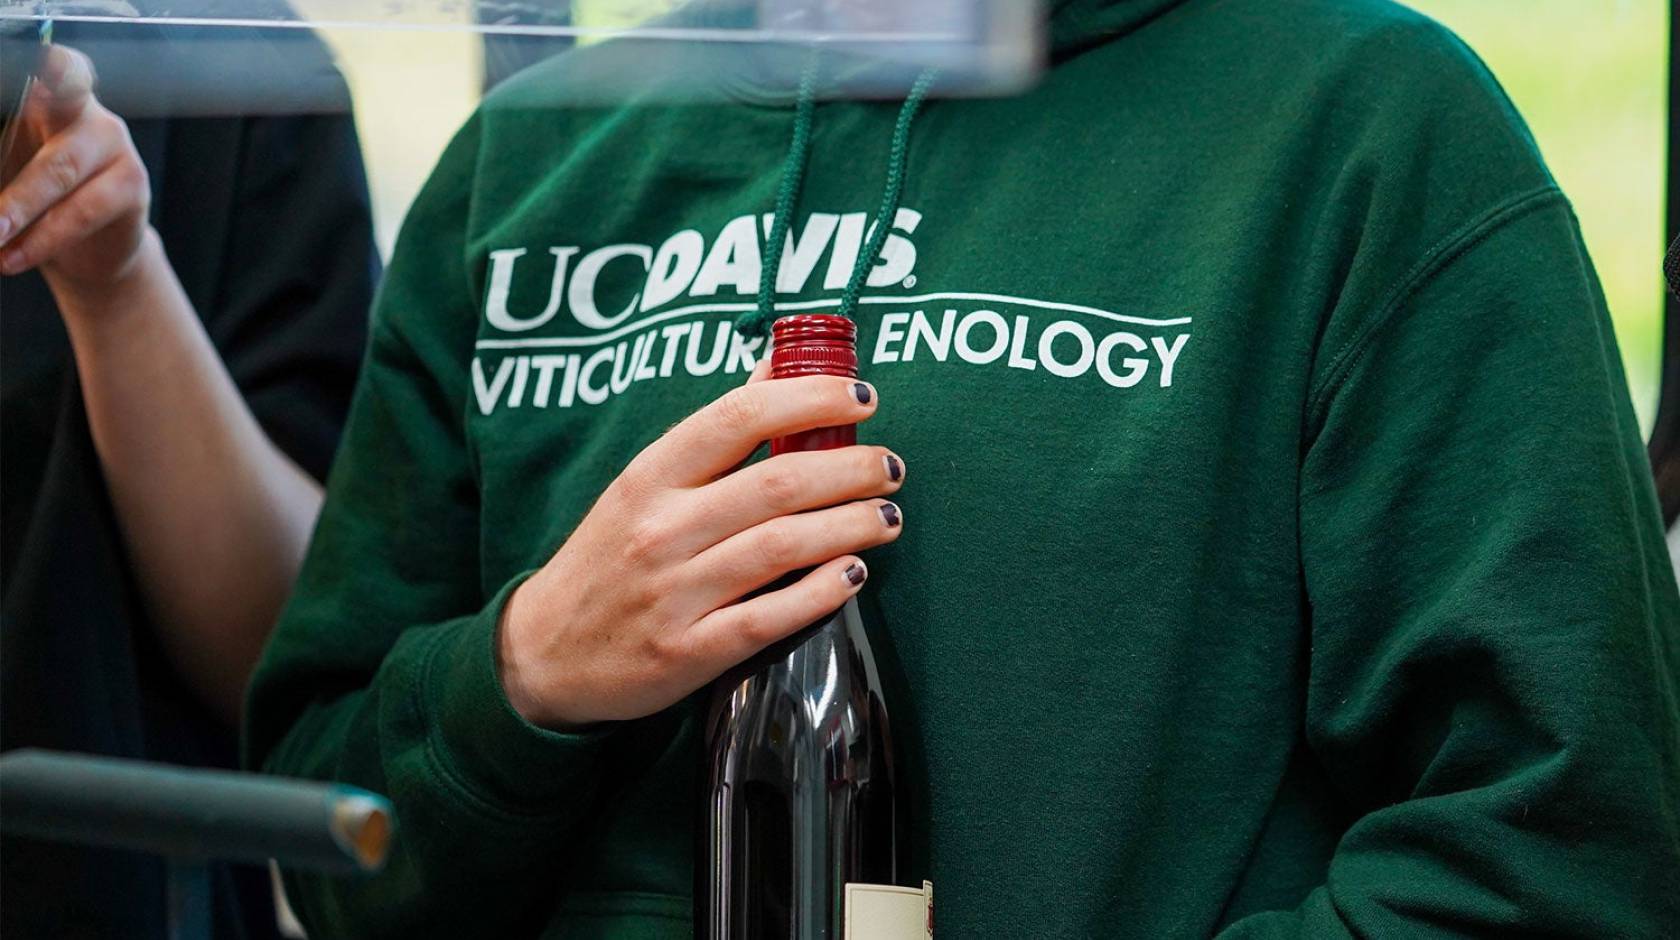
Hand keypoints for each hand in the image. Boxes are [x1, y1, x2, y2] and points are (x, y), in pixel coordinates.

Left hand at [0, 45, 151, 292]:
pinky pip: (83, 211)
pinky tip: (14, 258)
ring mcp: (116, 146)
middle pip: (55, 113)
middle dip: (14, 154)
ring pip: (60, 170)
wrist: (88, 252)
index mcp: (52, 96)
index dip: (52, 61)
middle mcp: (89, 112)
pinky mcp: (132, 186)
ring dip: (19, 208)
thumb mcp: (7, 171)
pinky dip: (41, 240)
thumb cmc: (38, 199)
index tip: (40, 60)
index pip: (58, 65)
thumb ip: (0, 163)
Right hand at [498, 370, 905, 729]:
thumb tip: (779, 364)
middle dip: (850, 469)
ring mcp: (673, 593)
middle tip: (889, 466)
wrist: (547, 653)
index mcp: (649, 476)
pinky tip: (854, 574)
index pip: (737, 417)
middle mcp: (659, 529)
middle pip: (775, 483)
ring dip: (851, 526)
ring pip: (781, 546)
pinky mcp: (688, 652)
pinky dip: (821, 592)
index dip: (809, 399)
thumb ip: (715, 431)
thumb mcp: (644, 484)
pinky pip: (769, 617)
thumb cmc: (611, 557)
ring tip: (888, 517)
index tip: (863, 398)